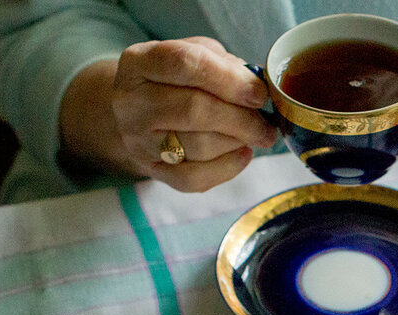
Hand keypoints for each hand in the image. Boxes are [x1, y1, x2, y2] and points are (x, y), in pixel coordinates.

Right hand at [60, 37, 277, 191]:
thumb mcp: (194, 54)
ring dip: (237, 142)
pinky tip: (243, 154)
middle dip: (241, 119)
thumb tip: (256, 86)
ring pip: (198, 146)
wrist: (137, 112)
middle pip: (194, 110)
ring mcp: (138, 140)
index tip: (259, 94)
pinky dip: (227, 168)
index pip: (185, 64)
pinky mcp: (151, 169)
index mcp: (139, 62)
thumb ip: (224, 64)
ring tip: (256, 135)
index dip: (230, 80)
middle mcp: (131, 102)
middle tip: (266, 125)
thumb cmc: (174, 79)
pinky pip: (193, 178)